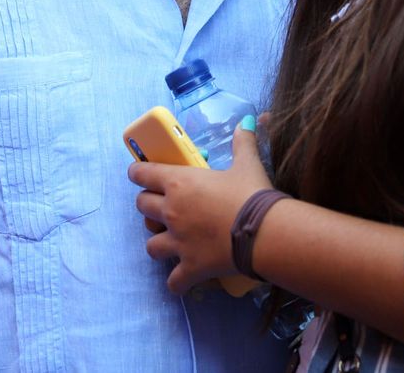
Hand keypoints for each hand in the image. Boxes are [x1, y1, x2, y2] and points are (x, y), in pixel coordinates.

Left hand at [129, 118, 272, 292]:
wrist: (265, 233)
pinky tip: (183, 278)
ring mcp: (178, 242)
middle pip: (142, 207)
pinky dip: (176, 281)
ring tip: (171, 242)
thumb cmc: (252, 194)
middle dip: (148, 206)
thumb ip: (242, 142)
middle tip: (162, 206)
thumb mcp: (247, 163)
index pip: (142, 174)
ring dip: (158, 242)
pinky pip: (172, 281)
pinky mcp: (190, 267)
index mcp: (179, 182)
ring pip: (150, 244)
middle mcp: (171, 211)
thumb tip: (248, 121)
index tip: (138, 174)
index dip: (138, 173)